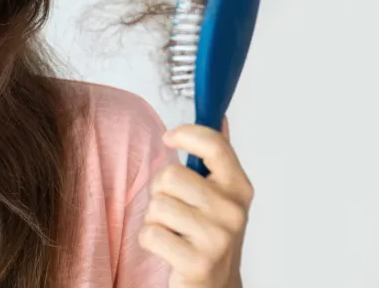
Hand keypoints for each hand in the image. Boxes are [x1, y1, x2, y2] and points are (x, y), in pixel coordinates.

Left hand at [138, 117, 252, 287]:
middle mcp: (233, 211)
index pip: (214, 145)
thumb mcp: (220, 196)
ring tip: (173, 231)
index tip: (169, 138)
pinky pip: (150, 233)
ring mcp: (218, 238)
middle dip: (160, 191)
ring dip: (154, 220)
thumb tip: (222, 118)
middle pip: (170, 176)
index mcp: (239, 189)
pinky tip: (168, 249)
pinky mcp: (198, 262)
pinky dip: (149, 241)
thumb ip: (217, 159)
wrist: (215, 286)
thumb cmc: (209, 236)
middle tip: (174, 210)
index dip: (186, 133)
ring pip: (157, 205)